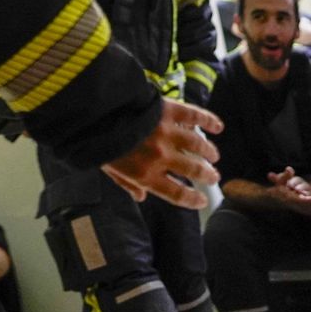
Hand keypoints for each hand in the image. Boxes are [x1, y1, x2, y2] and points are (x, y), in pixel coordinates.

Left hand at [102, 100, 221, 208]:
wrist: (93, 111)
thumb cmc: (97, 140)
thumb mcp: (108, 169)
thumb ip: (127, 184)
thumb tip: (141, 197)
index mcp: (145, 175)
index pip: (177, 194)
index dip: (193, 199)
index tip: (202, 200)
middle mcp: (160, 157)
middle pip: (193, 170)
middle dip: (207, 175)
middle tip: (213, 176)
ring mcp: (166, 133)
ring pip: (197, 145)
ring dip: (209, 152)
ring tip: (213, 155)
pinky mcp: (168, 111)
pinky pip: (194, 116)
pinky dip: (208, 121)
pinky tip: (217, 126)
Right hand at [267, 168, 310, 216]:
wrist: (278, 200)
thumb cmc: (280, 189)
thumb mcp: (281, 182)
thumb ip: (286, 176)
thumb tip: (289, 168)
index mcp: (292, 200)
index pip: (302, 202)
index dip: (310, 200)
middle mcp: (298, 207)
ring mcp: (302, 210)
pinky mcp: (306, 211)